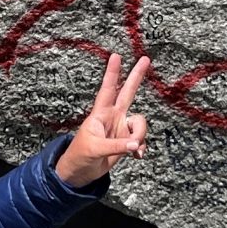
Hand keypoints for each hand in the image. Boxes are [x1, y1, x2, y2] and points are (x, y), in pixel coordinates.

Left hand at [54, 51, 150, 185]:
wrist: (82, 172)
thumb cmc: (81, 155)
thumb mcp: (95, 149)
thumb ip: (116, 146)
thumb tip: (135, 145)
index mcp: (101, 113)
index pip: (107, 89)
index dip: (112, 73)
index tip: (116, 55)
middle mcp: (113, 116)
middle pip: (128, 92)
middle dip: (136, 76)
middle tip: (145, 59)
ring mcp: (121, 128)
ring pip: (140, 123)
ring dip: (140, 135)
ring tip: (133, 148)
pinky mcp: (126, 141)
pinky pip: (141, 140)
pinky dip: (141, 148)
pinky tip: (136, 156)